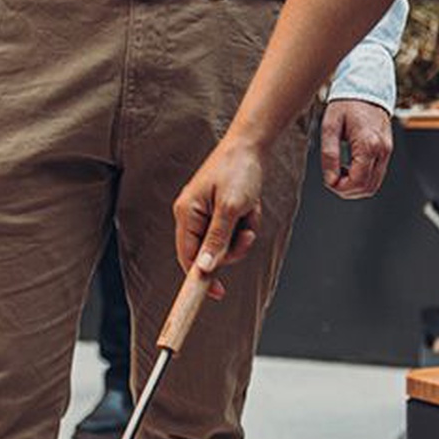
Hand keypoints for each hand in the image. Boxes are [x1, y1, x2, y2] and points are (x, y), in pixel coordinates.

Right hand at [172, 134, 265, 299]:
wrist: (251, 144)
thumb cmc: (238, 169)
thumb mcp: (230, 208)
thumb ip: (217, 240)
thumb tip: (205, 269)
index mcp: (186, 214)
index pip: (187, 257)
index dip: (200, 278)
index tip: (216, 294)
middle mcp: (192, 216)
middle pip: (210, 254)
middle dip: (233, 247)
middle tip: (247, 234)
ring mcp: (206, 214)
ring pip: (225, 244)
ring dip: (243, 234)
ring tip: (250, 212)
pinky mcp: (219, 212)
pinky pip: (233, 232)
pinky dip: (246, 224)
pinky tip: (250, 207)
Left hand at [319, 99, 392, 198]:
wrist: (366, 88)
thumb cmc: (346, 104)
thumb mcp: (330, 126)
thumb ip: (329, 155)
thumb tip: (330, 179)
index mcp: (368, 144)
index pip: (357, 182)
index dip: (340, 188)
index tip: (329, 180)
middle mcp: (382, 150)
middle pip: (366, 188)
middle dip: (346, 190)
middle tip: (332, 179)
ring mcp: (387, 151)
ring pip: (373, 186)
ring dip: (355, 187)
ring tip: (340, 172)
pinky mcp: (387, 151)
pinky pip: (376, 175)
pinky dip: (362, 179)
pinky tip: (350, 168)